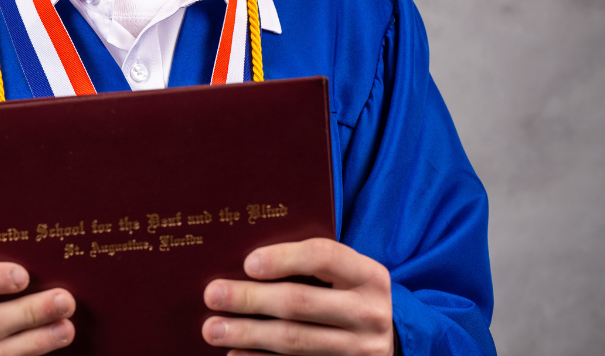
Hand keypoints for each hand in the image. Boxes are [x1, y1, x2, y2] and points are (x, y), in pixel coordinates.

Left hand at [202, 238, 393, 355]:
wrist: (392, 339)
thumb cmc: (351, 293)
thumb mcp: (347, 272)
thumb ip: (312, 263)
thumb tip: (248, 261)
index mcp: (368, 275)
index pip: (323, 257)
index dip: (283, 258)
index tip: (247, 263)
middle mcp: (368, 314)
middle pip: (300, 303)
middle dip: (250, 299)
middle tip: (212, 294)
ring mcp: (361, 352)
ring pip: (295, 341)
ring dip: (248, 334)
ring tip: (213, 328)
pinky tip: (235, 354)